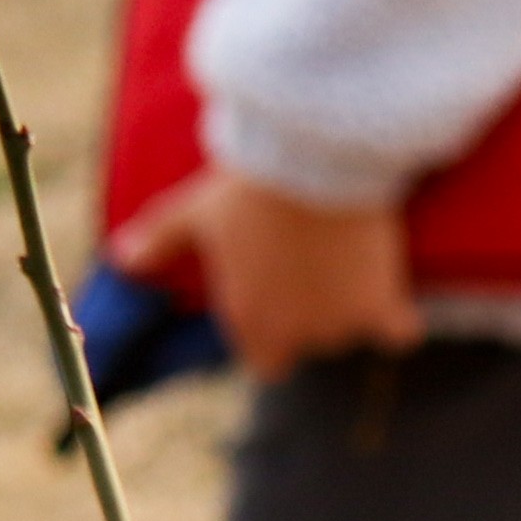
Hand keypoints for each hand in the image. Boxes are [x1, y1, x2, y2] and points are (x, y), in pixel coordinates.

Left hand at [115, 168, 423, 383]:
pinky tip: (396, 299)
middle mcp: (294, 335)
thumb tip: (121, 257)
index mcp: (250, 323)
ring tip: (351, 265)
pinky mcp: (382, 306)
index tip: (281, 299)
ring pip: (350, 332)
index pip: (265, 362)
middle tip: (317, 268)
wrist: (314, 158)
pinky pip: (399, 333)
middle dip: (314, 314)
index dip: (274, 334)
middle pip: (312, 344)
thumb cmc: (247, 187)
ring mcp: (340, 324)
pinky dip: (399, 320)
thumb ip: (159, 241)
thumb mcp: (194, 212)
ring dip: (353, 309)